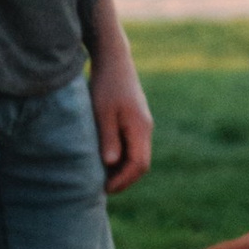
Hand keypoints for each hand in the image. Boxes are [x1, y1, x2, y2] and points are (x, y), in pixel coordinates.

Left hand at [90, 48, 153, 193]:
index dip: (123, 180)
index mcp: (140, 128)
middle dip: (124, 179)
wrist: (114, 60)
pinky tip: (106, 159)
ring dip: (122, 169)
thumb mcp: (103, 112)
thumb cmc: (106, 85)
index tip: (105, 188)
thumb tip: (112, 163)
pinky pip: (132, 146)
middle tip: (103, 188)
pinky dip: (122, 157)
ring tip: (102, 177)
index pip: (138, 164)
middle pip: (141, 163)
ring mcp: (142, 124)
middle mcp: (145, 129)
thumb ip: (109, 138)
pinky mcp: (135, 120)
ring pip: (137, 155)